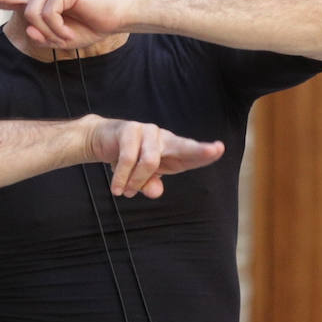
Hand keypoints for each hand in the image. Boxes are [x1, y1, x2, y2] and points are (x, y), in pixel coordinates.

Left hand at [0, 0, 127, 49]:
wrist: (114, 18)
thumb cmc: (88, 26)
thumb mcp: (59, 38)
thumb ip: (40, 36)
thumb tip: (28, 30)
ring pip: (31, 15)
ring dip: (49, 33)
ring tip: (66, 36)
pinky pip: (46, 15)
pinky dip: (58, 29)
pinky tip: (71, 31)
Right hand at [86, 117, 223, 198]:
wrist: (102, 140)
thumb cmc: (130, 161)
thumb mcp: (142, 178)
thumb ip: (150, 185)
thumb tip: (154, 192)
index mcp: (173, 150)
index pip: (192, 153)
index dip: (206, 153)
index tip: (219, 149)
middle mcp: (164, 138)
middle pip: (184, 146)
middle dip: (200, 150)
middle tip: (216, 150)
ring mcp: (148, 131)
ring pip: (150, 161)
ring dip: (136, 182)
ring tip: (125, 193)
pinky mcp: (129, 129)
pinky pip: (129, 158)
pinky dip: (122, 177)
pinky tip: (116, 189)